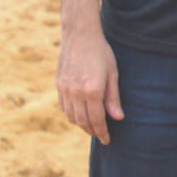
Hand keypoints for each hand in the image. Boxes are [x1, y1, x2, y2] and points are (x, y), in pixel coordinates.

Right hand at [56, 28, 123, 144]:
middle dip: (92, 131)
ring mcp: (65, 89)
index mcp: (92, 90)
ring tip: (91, 127)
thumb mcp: (112, 73)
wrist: (79, 36)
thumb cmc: (101, 53)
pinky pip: (64, 107)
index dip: (102, 132)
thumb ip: (113, 97)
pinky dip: (71, 115)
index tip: (107, 140)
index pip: (97, 120)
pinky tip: (79, 115)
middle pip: (83, 121)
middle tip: (101, 135)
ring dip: (81, 125)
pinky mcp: (58, 85)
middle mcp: (76, 93)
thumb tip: (118, 118)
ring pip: (72, 116)